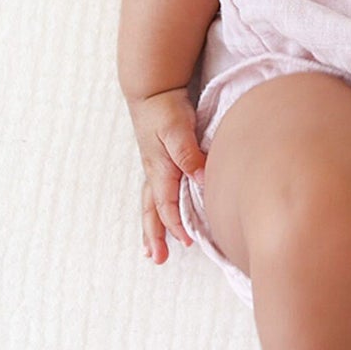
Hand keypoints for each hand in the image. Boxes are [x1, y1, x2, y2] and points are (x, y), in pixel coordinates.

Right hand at [129, 88, 203, 263]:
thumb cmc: (165, 109)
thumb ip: (188, 153)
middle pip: (152, 211)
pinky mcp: (159, 161)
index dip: (176, 225)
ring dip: (151, 227)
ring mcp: (154, 168)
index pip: (167, 205)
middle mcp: (154, 172)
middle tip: (158, 259)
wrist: (152, 90)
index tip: (187, 241)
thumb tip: (200, 178)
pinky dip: (155, 210)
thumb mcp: (177, 129)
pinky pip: (155, 193)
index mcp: (160, 169)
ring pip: (151, 205)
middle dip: (155, 235)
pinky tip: (161, 216)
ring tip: (151, 249)